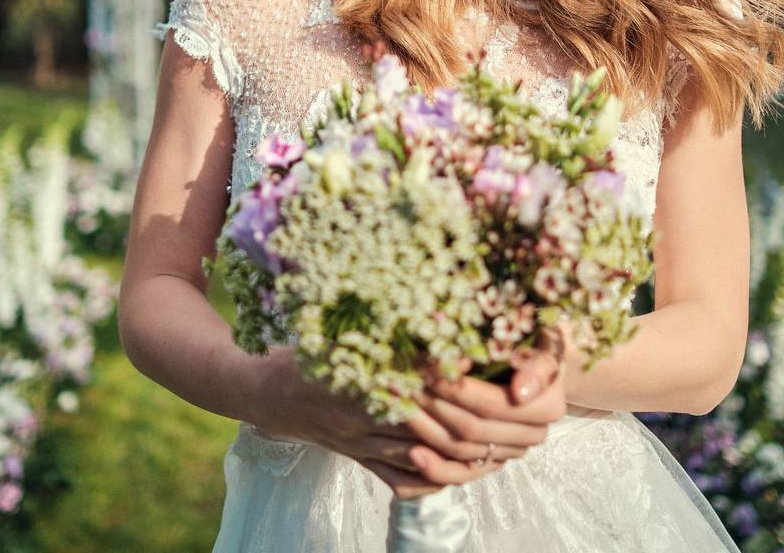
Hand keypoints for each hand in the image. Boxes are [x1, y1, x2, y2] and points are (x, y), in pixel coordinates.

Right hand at [251, 345, 564, 500]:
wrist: (262, 393)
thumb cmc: (305, 351)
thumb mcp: (337, 326)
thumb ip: (381, 321)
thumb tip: (432, 301)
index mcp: (360, 381)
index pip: (425, 389)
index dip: (464, 384)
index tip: (499, 372)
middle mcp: (363, 421)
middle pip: (436, 429)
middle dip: (481, 423)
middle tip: (520, 411)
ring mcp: (362, 447)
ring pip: (429, 460)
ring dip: (472, 454)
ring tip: (510, 440)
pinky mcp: (361, 463)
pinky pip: (407, 482)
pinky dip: (443, 478)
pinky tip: (472, 467)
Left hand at [400, 350, 565, 492]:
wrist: (534, 360)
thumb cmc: (533, 341)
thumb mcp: (542, 342)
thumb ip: (537, 365)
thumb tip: (520, 392)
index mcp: (547, 407)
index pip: (491, 404)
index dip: (456, 390)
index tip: (426, 370)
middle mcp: (531, 436)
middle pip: (472, 428)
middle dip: (433, 405)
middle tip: (401, 383)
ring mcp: (509, 452)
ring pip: (462, 450)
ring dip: (425, 428)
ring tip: (398, 404)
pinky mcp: (490, 463)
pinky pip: (460, 474)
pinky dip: (434, 467)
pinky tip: (412, 453)